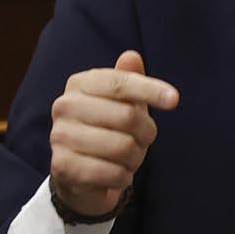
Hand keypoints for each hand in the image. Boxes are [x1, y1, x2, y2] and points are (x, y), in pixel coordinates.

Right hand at [48, 50, 178, 216]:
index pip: (119, 82)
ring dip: (136, 157)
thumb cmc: (106, 129)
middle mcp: (65, 106)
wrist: (78, 174)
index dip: (150, 90)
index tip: (175, 100)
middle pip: (126, 116)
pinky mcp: (62, 166)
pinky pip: (112, 173)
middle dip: (147, 133)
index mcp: (79, 84)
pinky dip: (125, 177)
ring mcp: (59, 136)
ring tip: (129, 158)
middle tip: (144, 140)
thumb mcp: (120, 102)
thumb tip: (132, 56)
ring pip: (122, 147)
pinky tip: (119, 174)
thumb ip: (128, 79)